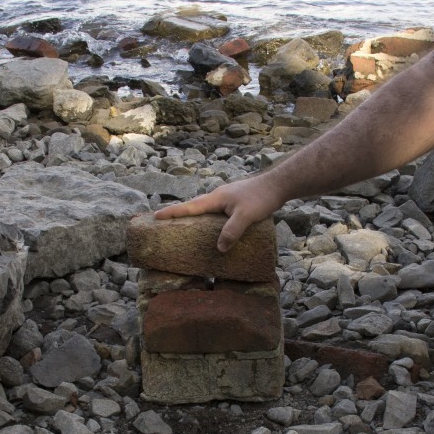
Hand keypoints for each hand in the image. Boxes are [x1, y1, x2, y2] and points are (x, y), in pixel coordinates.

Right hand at [153, 175, 284, 252]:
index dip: (173, 212)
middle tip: (163, 219)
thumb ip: (231, 231)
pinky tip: (212, 224)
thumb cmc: (261, 198)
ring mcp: (226, 198)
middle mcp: (218, 196)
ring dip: (193, 214)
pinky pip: (215, 210)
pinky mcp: (235, 201)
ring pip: (205, 207)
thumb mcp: (245, 216)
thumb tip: (220, 248)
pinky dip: (208, 217)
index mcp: (216, 198)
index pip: (190, 207)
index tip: (156, 216)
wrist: (278, 185)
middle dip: (179, 212)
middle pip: (194, 206)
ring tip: (184, 224)